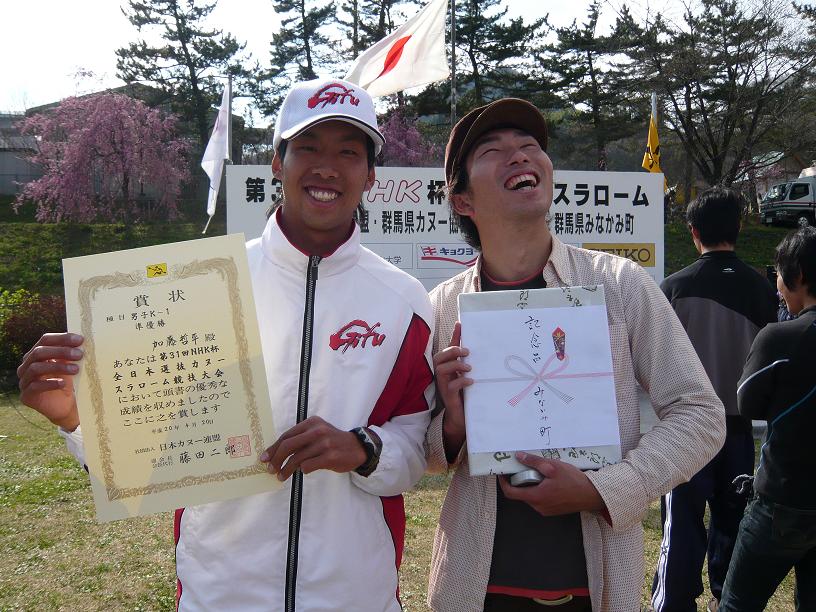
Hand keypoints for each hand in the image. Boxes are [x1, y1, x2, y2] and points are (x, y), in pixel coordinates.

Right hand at [17, 333, 83, 431]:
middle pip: (39, 352)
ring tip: (76, 369)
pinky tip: (63, 383)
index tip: (80, 340)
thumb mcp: (68, 365)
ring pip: (35, 368)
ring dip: (57, 366)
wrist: (64, 406)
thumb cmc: (66, 382)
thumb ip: (69, 354)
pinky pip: (35, 386)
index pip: (45, 340)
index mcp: (35, 354)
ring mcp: (23, 381)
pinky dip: (50, 383)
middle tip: (80, 354)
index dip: (61, 338)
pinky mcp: (26, 396)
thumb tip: (80, 340)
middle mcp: (26, 366)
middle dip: (61, 351)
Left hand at [259, 416, 366, 480]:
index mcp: (311, 423)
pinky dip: (302, 471)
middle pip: (288, 446)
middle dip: (276, 459)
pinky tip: (303, 472)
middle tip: (270, 469)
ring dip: (286, 470)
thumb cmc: (333, 442)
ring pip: (296, 458)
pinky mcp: (330, 457)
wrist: (358, 447)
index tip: (265, 458)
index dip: (273, 448)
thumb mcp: (318, 433)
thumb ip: (301, 439)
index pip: (287, 436)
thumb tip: (277, 453)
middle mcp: (317, 431)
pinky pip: (308, 466)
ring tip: (281, 476)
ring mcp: (324, 444)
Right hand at [433, 322, 472, 460]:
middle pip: (439, 357)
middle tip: (466, 352)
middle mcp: (444, 375)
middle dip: (452, 351)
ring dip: (455, 365)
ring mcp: (444, 385)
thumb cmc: (467, 395)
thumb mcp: (470, 377)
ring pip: (441, 369)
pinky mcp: (448, 396)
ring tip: (469, 368)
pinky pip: (450, 386)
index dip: (454, 336)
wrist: (462, 418)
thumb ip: (472, 365)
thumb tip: (485, 351)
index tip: (460, 324)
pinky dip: (460, 381)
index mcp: (450, 368)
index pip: (449, 348)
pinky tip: (471, 381)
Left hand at [498, 452, 605, 516]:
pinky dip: (540, 490)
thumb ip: (533, 462)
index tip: (502, 474)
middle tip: (530, 469)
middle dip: (522, 480)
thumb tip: (519, 456)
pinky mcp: (552, 510)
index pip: (511, 493)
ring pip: (531, 496)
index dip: (503, 483)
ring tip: (544, 474)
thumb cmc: (573, 481)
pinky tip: (551, 482)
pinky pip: (540, 500)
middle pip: (521, 493)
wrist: (592, 495)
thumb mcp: (552, 467)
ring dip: (533, 485)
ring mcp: (546, 510)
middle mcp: (538, 507)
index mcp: (536, 497)